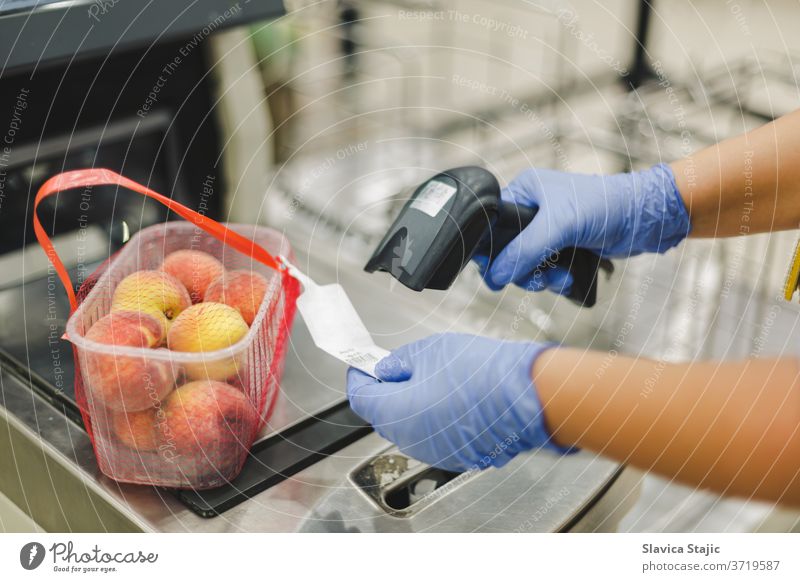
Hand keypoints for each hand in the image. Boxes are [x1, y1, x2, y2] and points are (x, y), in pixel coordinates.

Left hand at [346, 333, 572, 472]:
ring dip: (412, 405)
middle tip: (399, 367)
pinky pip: (436, 436)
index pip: (360, 398)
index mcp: (394, 414)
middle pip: (384, 415)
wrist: (525, 396)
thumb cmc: (479, 372)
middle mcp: (410, 441)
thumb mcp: (429, 351)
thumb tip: (386, 370)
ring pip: (411, 427)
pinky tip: (453, 396)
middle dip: (387, 392)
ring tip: (433, 378)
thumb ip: (399, 363)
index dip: (358, 378)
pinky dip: (436, 418)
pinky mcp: (459, 456)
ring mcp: (435, 452)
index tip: (362, 365)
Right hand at [479, 163, 689, 291]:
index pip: (492, 224)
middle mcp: (534, 210)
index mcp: (525, 191)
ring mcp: (549, 230)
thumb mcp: (559, 225)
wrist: (646, 219)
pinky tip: (568, 279)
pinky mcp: (564, 247)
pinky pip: (545, 271)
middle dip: (523, 270)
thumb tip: (495, 274)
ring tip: (559, 278)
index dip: (492, 250)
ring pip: (526, 266)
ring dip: (541, 279)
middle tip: (537, 279)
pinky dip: (554, 280)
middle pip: (508, 251)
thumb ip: (524, 250)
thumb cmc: (607, 205)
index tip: (496, 272)